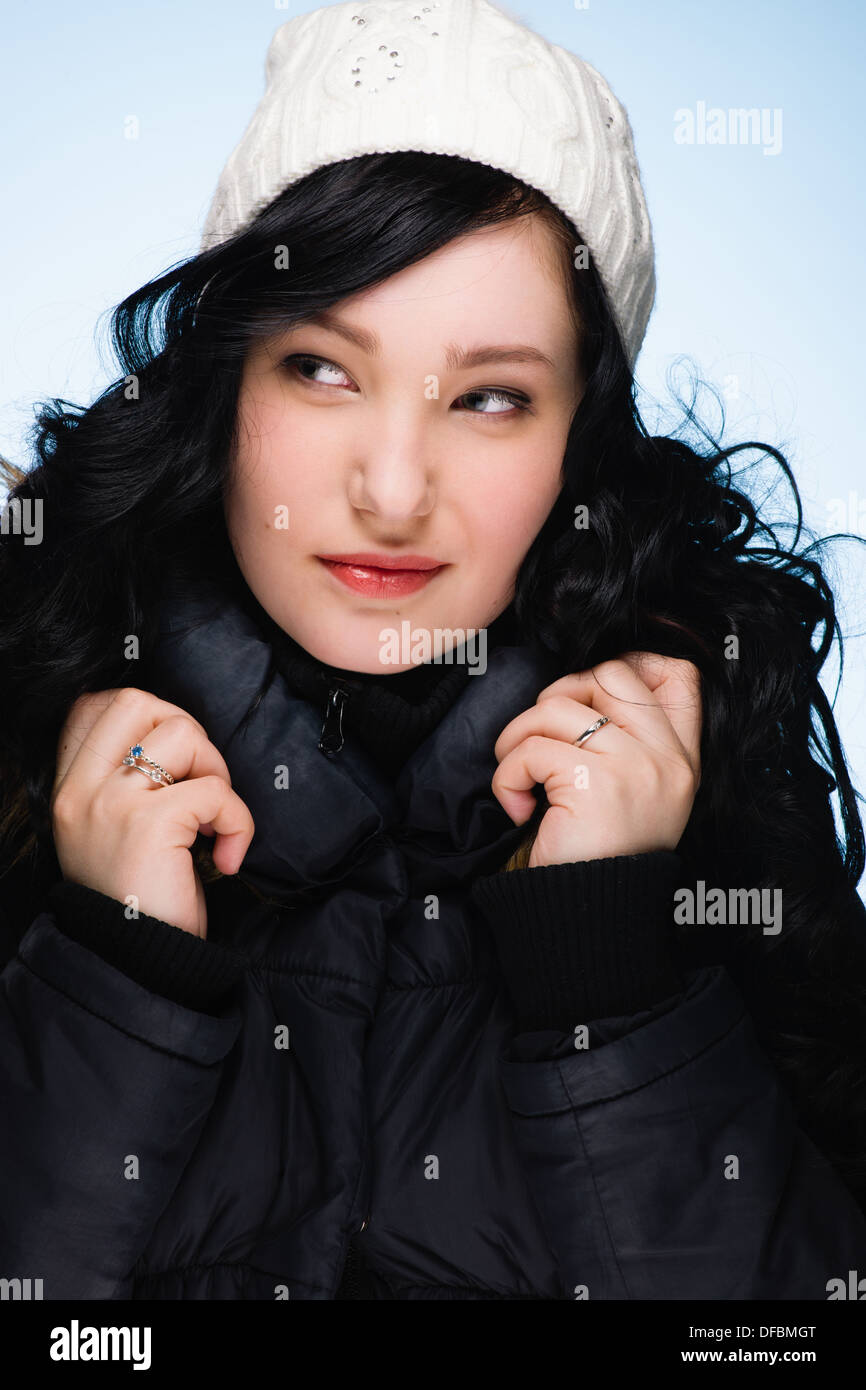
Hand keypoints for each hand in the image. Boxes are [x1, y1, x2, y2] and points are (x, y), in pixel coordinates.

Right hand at [51, 687, 254, 936]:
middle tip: (200, 786)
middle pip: (138, 701)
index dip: (149, 717)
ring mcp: (111, 804)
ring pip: (183, 732)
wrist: (138, 967)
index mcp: (68, 790)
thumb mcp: (115, 833)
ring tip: (212, 820)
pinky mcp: (150, 824)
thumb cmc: (141, 901)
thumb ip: (127, 783)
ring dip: (216, 771)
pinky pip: (216, 790)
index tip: (174, 765)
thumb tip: (179, 737)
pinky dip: (238, 821)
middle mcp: (80, 791)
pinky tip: (228, 857)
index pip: (94, 705)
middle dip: (187, 733)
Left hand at [490, 654, 701, 868]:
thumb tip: (583, 686)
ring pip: (558, 707)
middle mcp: (667, 760)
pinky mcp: (593, 783)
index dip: (629, 665)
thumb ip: (626, 744)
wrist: (590, 921)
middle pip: (607, 675)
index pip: (679, 677)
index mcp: (682, 760)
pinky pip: (532, 749)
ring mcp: (635, 768)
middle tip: (537, 742)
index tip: (586, 697)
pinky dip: (507, 775)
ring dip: (518, 737)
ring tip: (517, 777)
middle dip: (556, 697)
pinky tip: (517, 807)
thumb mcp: (635, 796)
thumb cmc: (599, 856)